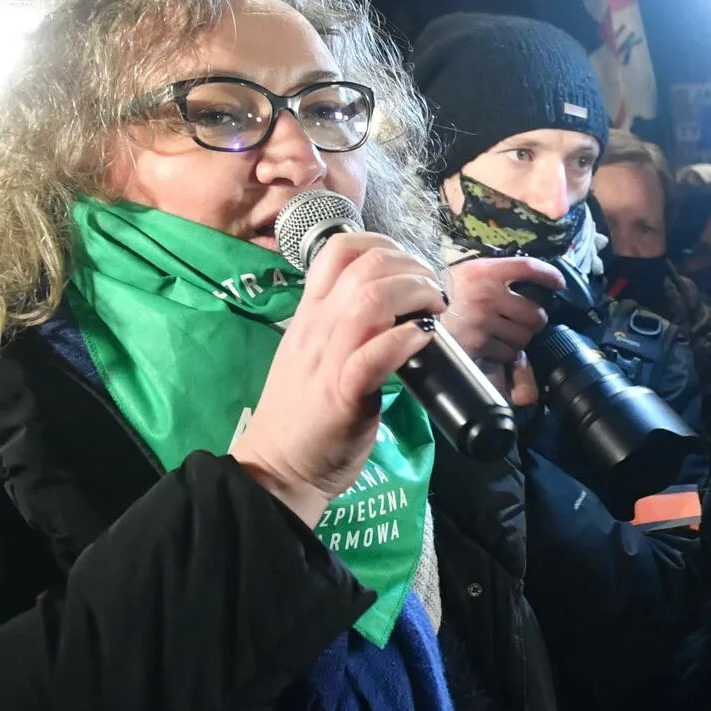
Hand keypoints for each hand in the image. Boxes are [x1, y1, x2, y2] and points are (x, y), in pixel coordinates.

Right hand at [231, 231, 448, 526]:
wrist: (277, 467)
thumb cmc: (303, 413)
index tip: (410, 263)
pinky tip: (422, 338)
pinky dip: (404, 339)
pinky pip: (373, 354)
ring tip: (433, 309)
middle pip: (363, 267)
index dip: (383, 244)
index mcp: (310, 316)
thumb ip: (344, 327)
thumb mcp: (316, 355)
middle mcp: (316, 328)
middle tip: (433, 291)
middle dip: (411, 266)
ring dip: (414, 293)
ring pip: (369, 300)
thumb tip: (393, 308)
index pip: (338, 250)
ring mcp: (327, 360)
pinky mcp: (342, 395)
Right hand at [443, 256, 562, 369]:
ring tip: (503, 334)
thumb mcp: (465, 275)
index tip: (558, 283)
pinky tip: (491, 346)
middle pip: (535, 313)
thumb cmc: (440, 296)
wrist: (410, 317)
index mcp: (485, 271)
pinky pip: (508, 353)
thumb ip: (494, 275)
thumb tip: (527, 280)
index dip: (550, 276)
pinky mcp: (479, 343)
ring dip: (519, 339)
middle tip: (525, 321)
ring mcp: (483, 320)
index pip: (529, 268)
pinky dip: (504, 354)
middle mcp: (487, 294)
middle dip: (534, 321)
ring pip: (524, 336)